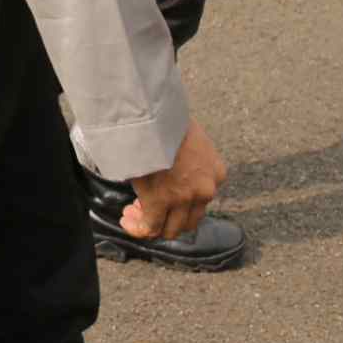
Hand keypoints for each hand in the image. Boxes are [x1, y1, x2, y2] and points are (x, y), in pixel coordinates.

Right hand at [123, 118, 226, 240]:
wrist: (151, 114)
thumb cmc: (164, 117)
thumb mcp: (187, 134)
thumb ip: (186, 153)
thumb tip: (171, 160)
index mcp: (216, 171)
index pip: (201, 199)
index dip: (178, 202)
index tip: (159, 195)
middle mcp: (206, 189)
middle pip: (189, 219)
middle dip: (166, 217)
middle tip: (143, 207)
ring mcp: (184, 198)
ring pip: (172, 228)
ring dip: (152, 224)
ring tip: (132, 214)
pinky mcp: (160, 202)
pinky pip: (150, 226)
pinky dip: (138, 228)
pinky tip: (126, 221)